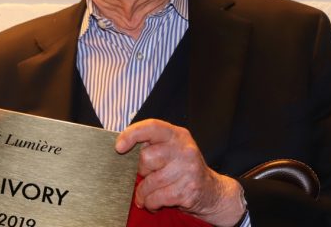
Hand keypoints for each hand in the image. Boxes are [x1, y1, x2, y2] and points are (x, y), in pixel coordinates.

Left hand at [115, 119, 245, 226]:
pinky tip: (156, 203)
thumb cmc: (183, 169)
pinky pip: (156, 198)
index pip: (152, 127)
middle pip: (146, 158)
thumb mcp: (172, 150)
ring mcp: (188, 170)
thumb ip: (152, 145)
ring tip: (147, 194)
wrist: (211, 191)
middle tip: (148, 176)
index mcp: (177, 135)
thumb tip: (122, 149)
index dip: (132, 134)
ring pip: (149, 182)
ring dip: (143, 193)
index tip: (119, 146)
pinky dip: (151, 203)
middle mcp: (185, 149)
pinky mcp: (188, 190)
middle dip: (142, 171)